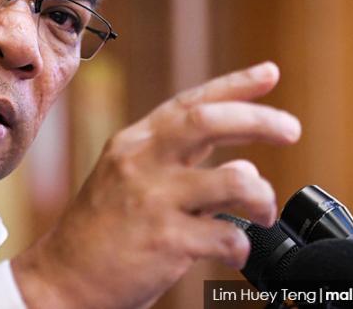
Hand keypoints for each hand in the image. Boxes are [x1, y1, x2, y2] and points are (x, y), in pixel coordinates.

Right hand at [11, 61, 300, 308]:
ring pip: (234, 180)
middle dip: (260, 121)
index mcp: (134, 144)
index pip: (190, 103)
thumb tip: (244, 167)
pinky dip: (241, 245)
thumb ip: (182, 168)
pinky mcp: (164, 240)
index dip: (235, 85)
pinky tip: (234, 252)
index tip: (270, 72)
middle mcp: (141, 162)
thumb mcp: (129, 182)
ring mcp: (152, 199)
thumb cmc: (100, 233)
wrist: (61, 280)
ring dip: (262, 196)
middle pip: (209, 122)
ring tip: (263, 213)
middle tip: (291, 130)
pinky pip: (227, 235)